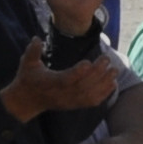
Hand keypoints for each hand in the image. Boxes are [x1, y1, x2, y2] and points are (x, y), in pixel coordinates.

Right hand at [2, 37, 117, 120]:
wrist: (27, 101)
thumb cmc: (28, 79)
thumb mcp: (27, 64)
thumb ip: (32, 51)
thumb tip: (36, 38)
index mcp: (50, 83)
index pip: (65, 79)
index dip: (77, 72)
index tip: (87, 62)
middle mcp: (61, 93)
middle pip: (82, 85)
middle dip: (97, 73)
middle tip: (107, 59)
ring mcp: (69, 101)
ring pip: (90, 94)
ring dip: (104, 83)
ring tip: (115, 70)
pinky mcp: (74, 105)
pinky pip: (92, 102)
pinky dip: (104, 94)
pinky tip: (113, 83)